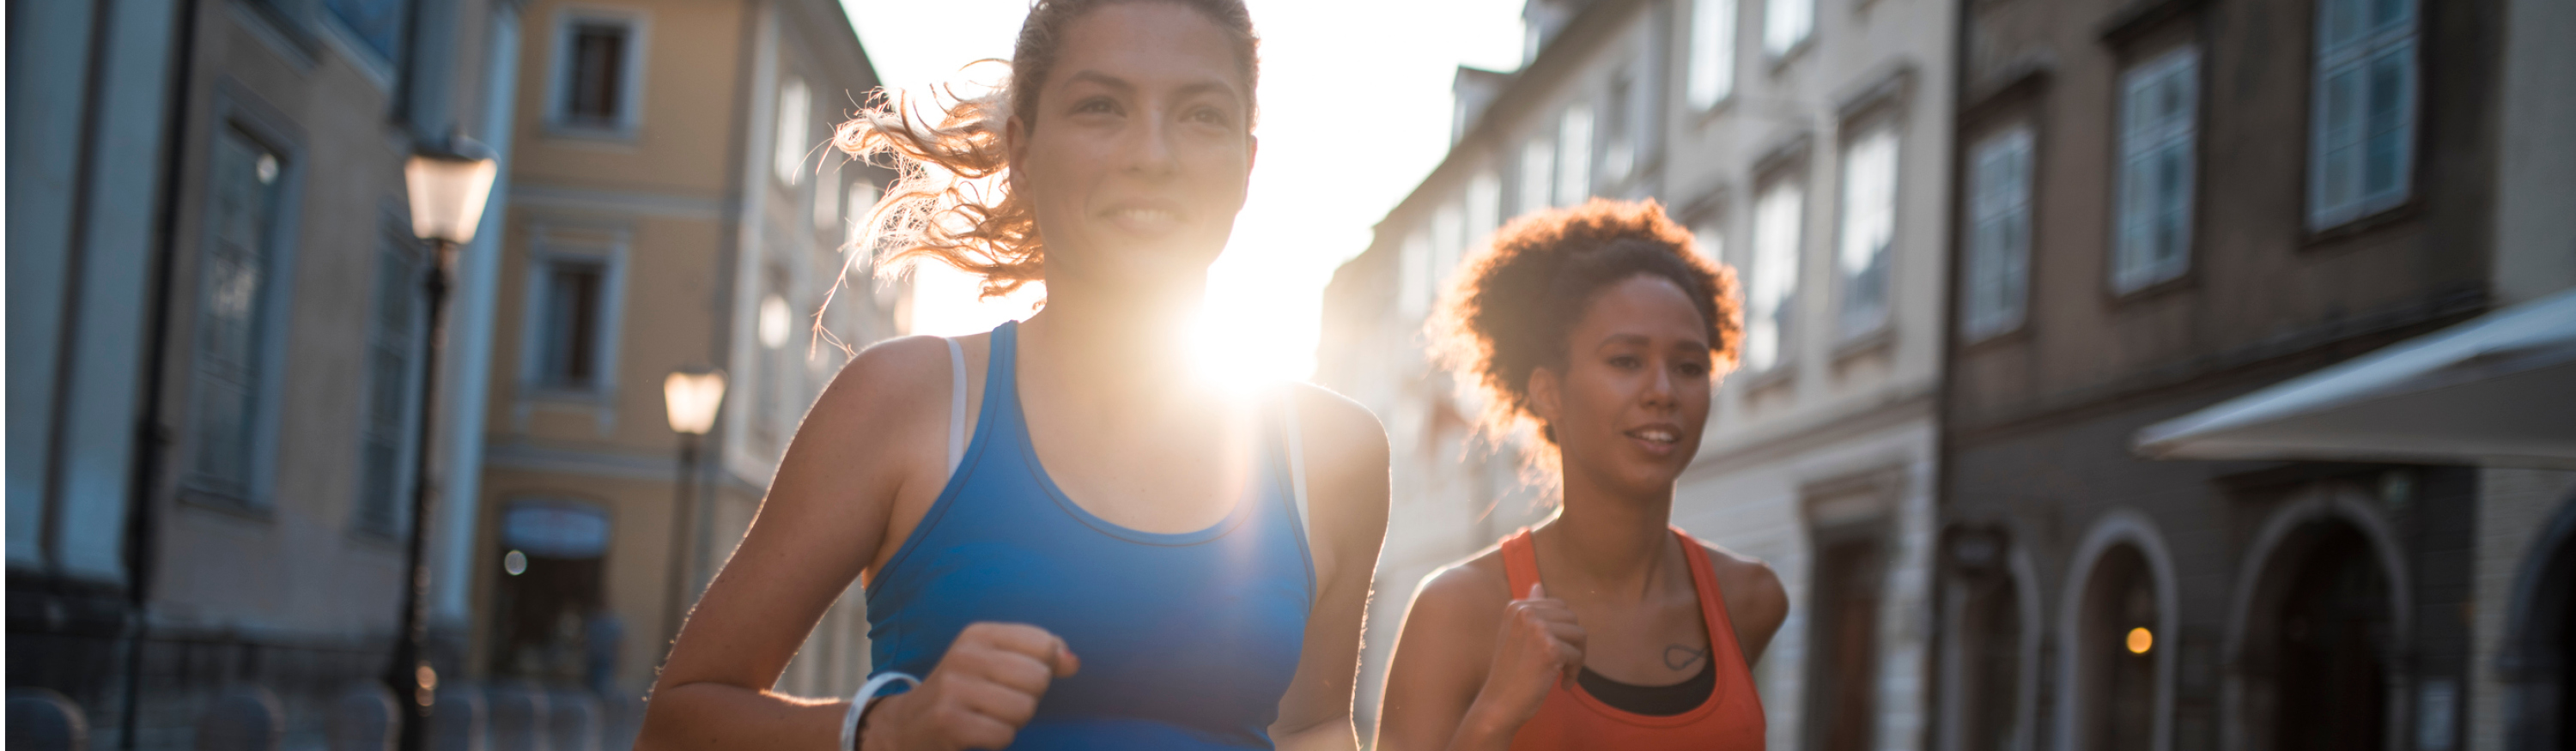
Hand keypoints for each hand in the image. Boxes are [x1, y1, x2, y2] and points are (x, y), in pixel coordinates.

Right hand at [861, 623, 1079, 750]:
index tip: (1021, 677)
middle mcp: (964, 654)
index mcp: (979, 633)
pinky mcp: (948, 720)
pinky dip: (999, 738)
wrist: (907, 724)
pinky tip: (978, 731)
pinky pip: (1004, 734)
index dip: (1045, 667)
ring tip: (989, 716)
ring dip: (1014, 721)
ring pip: (1024, 708)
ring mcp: (953, 687)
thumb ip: (1040, 655)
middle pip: (1038, 678)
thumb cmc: (964, 690)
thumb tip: (1073, 662)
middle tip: (1002, 701)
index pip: (1044, 644)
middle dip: (1029, 698)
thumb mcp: (996, 661)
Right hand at [1468, 583, 1584, 731]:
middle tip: (1562, 666)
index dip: (1563, 632)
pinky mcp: (1550, 648)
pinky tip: (1562, 686)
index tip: (1553, 653)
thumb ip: (1531, 610)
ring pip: (1580, 635)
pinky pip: (1578, 655)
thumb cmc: (1510, 673)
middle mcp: (1525, 612)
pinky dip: (1574, 673)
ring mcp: (1537, 629)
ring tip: (1562, 675)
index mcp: (1516, 606)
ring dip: (1576, 658)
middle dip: (1573, 643)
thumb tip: (1539, 585)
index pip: (1559, 607)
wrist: (1499, 704)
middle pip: (1572, 618)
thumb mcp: (1516, 635)